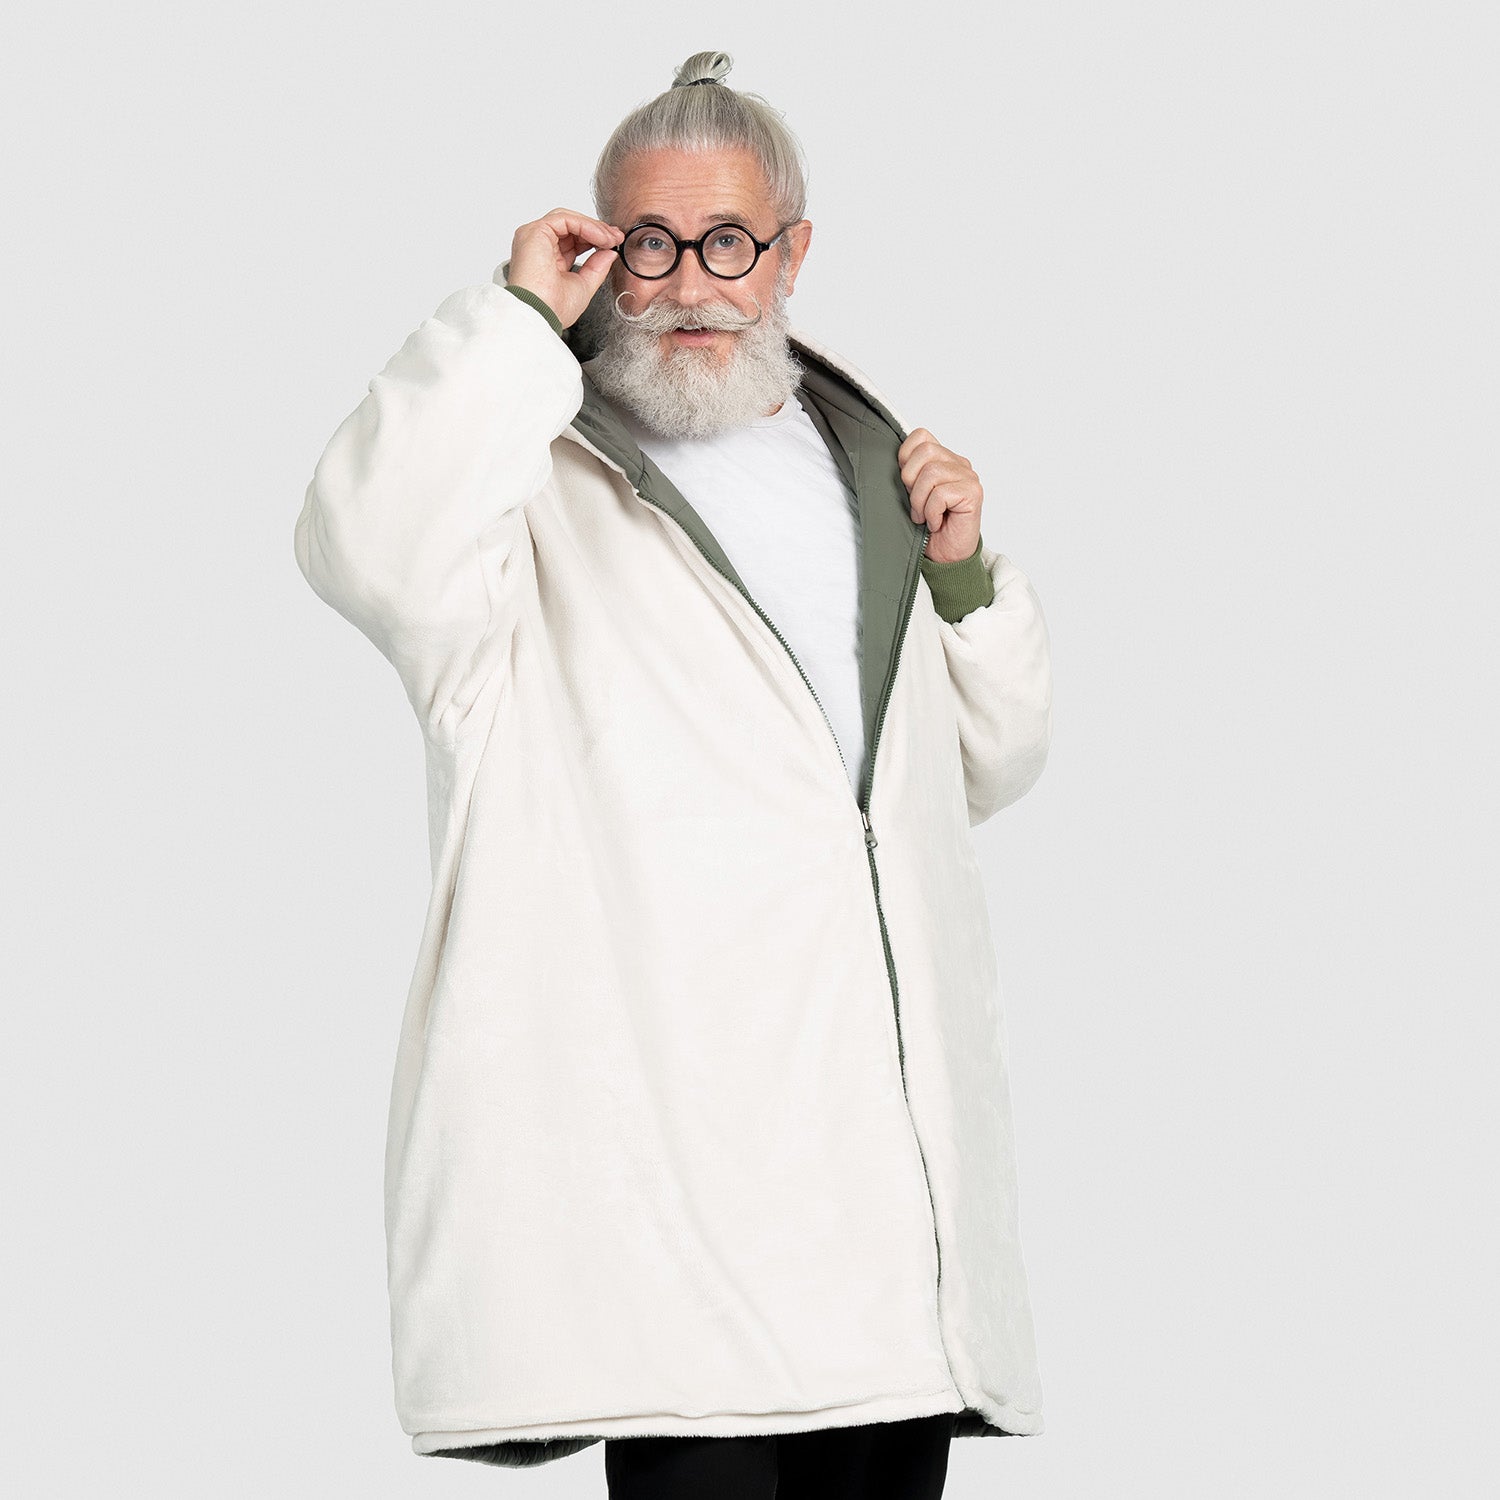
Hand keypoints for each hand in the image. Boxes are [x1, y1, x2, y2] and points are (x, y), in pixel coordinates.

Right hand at [506, 209, 623, 329]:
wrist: (540, 315)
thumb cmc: (553, 309)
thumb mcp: (584, 285)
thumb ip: (597, 267)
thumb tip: (610, 252)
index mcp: (548, 259)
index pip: (573, 239)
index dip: (595, 238)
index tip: (614, 243)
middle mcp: (539, 245)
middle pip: (571, 226)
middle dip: (597, 230)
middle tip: (616, 238)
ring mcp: (534, 237)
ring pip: (568, 219)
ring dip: (593, 227)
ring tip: (610, 239)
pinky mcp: (534, 231)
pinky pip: (565, 219)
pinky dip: (585, 225)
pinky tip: (600, 238)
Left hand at [897, 428, 984, 563]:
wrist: (946, 558)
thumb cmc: (928, 528)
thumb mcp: (911, 495)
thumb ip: (909, 473)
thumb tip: (891, 459)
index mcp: (944, 460)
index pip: (921, 436)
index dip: (905, 457)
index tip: (906, 484)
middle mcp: (959, 464)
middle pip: (925, 451)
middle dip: (911, 481)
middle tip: (916, 504)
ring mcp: (968, 477)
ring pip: (931, 473)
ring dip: (920, 501)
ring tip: (925, 516)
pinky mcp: (973, 493)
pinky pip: (941, 494)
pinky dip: (932, 512)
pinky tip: (936, 522)